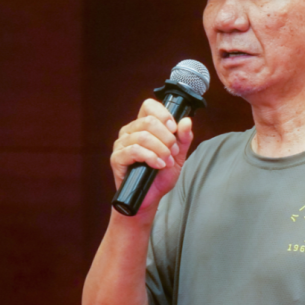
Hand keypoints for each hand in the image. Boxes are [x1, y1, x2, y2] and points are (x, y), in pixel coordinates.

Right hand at [110, 98, 194, 214]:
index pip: (149, 106)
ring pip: (143, 136)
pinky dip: (151, 157)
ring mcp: (121, 144)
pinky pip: (135, 150)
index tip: (174, 129)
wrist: (150, 199)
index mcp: (142, 126)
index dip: (163, 114)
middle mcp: (129, 131)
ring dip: (160, 149)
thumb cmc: (160, 176)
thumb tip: (187, 120)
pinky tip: (158, 165)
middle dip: (166, 137)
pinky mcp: (117, 158)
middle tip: (173, 152)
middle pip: (149, 121)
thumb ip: (183, 138)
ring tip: (167, 161)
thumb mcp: (178, 156)